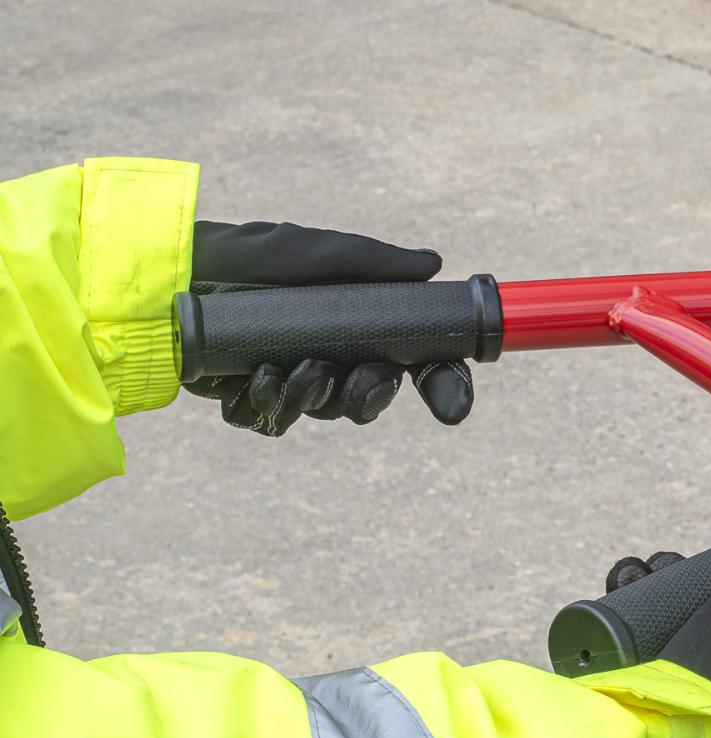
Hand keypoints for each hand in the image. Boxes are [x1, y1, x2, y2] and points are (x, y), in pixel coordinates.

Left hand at [184, 221, 473, 435]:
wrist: (166, 277)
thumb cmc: (239, 257)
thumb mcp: (307, 252)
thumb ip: (368, 262)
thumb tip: (431, 264)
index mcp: (354, 325)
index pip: (414, 366)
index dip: (441, 388)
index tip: (452, 406)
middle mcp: (328, 355)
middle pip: (371, 401)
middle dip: (369, 397)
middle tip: (359, 377)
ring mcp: (288, 380)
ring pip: (324, 413)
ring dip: (314, 397)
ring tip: (288, 368)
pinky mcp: (246, 398)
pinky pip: (272, 421)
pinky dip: (268, 405)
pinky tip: (255, 379)